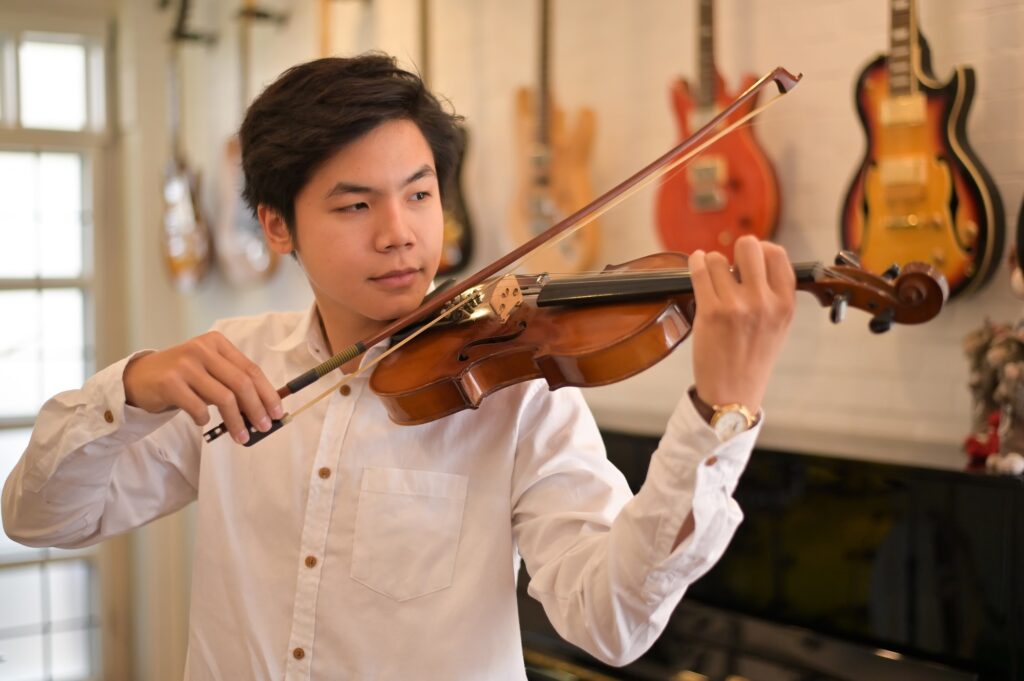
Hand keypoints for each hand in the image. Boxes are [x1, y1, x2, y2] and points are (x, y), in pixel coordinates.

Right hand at [122, 332, 283, 444]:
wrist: (140, 378)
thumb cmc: (182, 377)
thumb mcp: (209, 371)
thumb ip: (232, 383)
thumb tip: (264, 408)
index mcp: (217, 343)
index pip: (251, 369)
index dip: (268, 393)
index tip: (278, 412)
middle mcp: (202, 349)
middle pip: (241, 383)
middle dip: (257, 409)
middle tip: (265, 427)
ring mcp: (185, 364)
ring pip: (224, 397)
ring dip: (236, 421)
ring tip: (241, 437)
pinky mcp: (169, 382)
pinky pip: (198, 407)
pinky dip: (205, 419)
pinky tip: (203, 422)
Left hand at [688, 235, 795, 413]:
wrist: (733, 392)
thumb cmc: (754, 356)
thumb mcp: (780, 324)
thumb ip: (775, 292)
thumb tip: (760, 255)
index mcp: (785, 303)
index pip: (777, 253)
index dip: (761, 249)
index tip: (750, 258)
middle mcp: (763, 302)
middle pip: (749, 247)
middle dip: (737, 250)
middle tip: (731, 264)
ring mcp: (736, 306)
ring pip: (719, 259)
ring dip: (713, 263)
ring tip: (713, 277)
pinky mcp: (710, 312)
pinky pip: (700, 271)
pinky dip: (696, 262)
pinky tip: (697, 263)